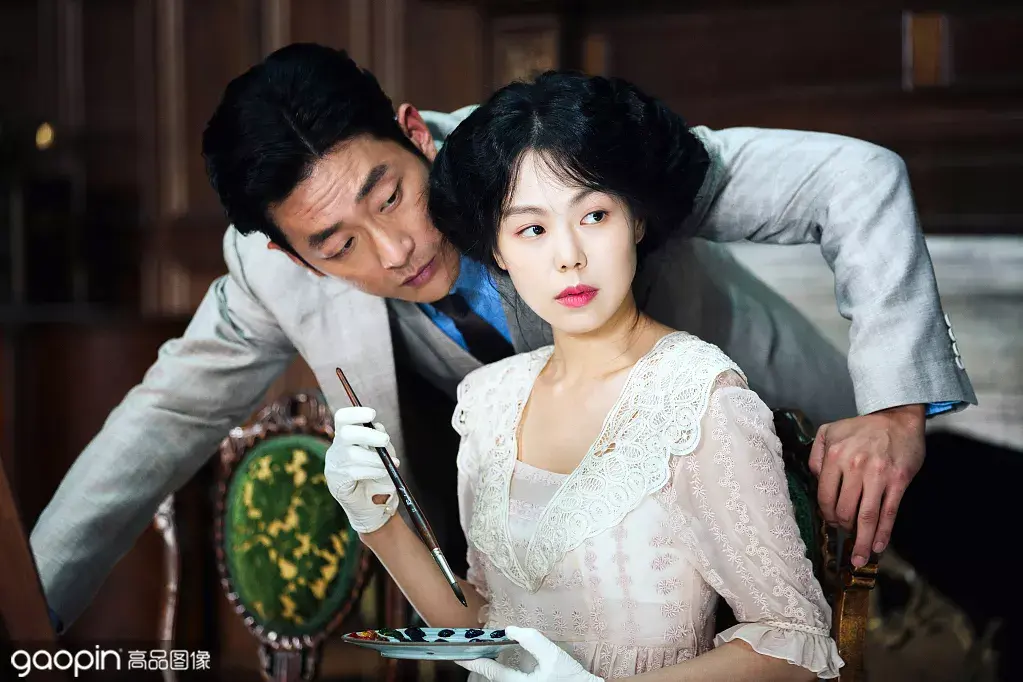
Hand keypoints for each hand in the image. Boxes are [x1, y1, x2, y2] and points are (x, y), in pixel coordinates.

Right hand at [324, 406, 399, 533]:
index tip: (372, 414)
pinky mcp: (335, 482)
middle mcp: (336, 449)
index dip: (355, 413)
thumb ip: (380, 441)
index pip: (342, 418)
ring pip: (352, 455)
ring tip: (389, 465)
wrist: (371, 506)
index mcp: (345, 437)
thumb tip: (378, 428)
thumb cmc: (376, 476)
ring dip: (375, 458)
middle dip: (368, 435)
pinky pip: (353, 472)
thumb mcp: (382, 454)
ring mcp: (333, 466)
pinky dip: (372, 470)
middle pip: (345, 434)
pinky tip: (382, 473)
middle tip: (385, 440)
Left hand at [457, 626, 601, 680]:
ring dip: (489, 671)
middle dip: (478, 666)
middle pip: (490, 679)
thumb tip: (510, 629)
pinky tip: (502, 665)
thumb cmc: (570, 678)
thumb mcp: (552, 655)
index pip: (489, 670)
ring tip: (482, 657)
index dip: (472, 661)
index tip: (458, 654)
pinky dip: (499, 674)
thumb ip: (531, 640)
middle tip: (470, 651)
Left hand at [810, 404, 925, 567]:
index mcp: (835, 456)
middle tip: (844, 535)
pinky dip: (883, 533)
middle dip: (843, 527)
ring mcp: (878, 475)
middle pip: (845, 510)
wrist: (897, 417)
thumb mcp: (829, 432)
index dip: (826, 514)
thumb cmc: (862, 427)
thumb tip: (814, 480)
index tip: (830, 522)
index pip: (825, 496)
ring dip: (861, 542)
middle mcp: (855, 467)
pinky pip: (889, 513)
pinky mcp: (899, 481)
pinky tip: (877, 546)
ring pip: (867, 516)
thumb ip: (816, 456)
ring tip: (858, 559)